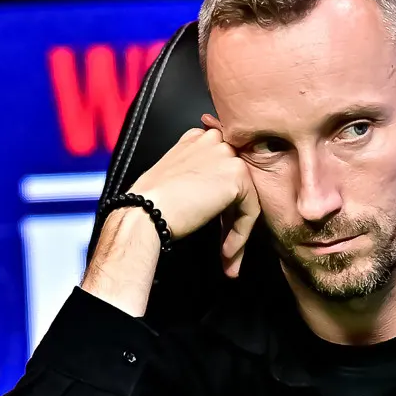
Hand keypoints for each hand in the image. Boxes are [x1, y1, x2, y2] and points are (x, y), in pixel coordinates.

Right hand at [128, 117, 260, 276]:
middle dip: (232, 219)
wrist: (145, 212)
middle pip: (236, 184)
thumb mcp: (177, 175)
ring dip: (238, 232)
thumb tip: (217, 196)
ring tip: (228, 257)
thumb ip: (199, 175)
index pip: (223, 170)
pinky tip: (226, 252)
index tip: (219, 228)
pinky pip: (250, 210)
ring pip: (246, 199)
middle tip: (226, 248)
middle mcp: (215, 141)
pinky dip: (240, 235)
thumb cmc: (153, 201)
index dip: (223, 204)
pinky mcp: (237, 176)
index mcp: (199, 138)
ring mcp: (227, 156)